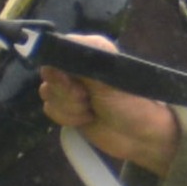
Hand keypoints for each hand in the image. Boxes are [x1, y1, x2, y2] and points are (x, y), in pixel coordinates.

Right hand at [39, 38, 180, 174]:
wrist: (139, 136)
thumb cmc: (131, 103)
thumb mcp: (110, 80)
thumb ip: (84, 64)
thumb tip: (59, 49)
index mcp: (90, 49)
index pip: (56, 50)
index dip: (60, 73)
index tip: (77, 88)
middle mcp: (77, 65)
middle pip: (48, 74)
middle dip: (67, 94)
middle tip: (89, 100)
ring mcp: (71, 86)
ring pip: (47, 93)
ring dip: (69, 108)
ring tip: (92, 110)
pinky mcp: (67, 105)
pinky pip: (49, 109)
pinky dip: (67, 118)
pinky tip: (87, 118)